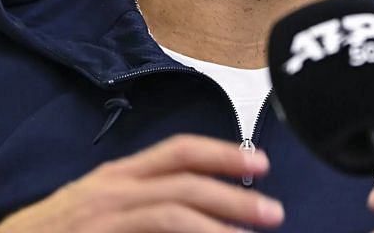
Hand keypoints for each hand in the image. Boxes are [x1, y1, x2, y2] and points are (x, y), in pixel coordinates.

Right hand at [0, 135, 282, 232]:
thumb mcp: (100, 207)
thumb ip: (144, 200)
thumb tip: (206, 208)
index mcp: (117, 175)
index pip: (178, 150)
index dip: (224, 152)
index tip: (261, 163)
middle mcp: (110, 190)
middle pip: (185, 180)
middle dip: (235, 194)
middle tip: (273, 211)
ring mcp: (100, 217)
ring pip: (172, 211)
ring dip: (218, 223)